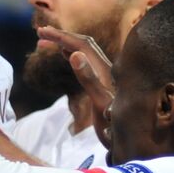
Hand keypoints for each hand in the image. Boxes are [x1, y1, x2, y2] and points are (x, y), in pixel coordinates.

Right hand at [37, 26, 114, 148]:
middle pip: (83, 44)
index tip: (41, 31)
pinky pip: (86, 61)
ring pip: (84, 51)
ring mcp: (106, 76)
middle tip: (40, 32)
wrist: (133, 141)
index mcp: (104, 70)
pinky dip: (71, 53)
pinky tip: (65, 55)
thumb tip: (74, 54)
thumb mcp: (100, 103)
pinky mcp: (104, 84)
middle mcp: (106, 70)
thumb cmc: (115, 126)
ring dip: (65, 43)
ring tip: (46, 41)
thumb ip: (89, 79)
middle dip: (62, 36)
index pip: (81, 45)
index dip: (61, 36)